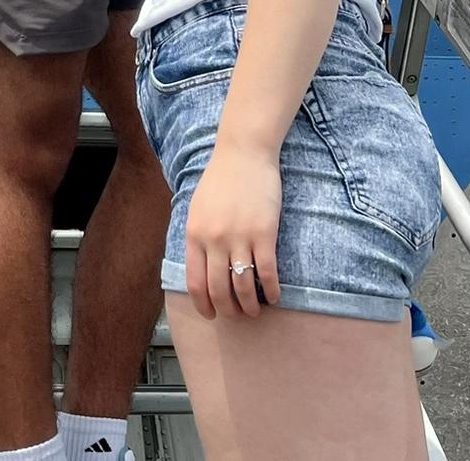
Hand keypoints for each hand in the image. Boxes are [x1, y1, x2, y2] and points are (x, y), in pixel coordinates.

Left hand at [184, 142, 282, 319]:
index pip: (195, 282)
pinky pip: (267, 273)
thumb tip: (200, 269)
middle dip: (228, 311)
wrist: (243, 154)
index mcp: (195, 234)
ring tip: (255, 311)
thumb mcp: (197, 208)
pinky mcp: (264, 234)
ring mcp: (239, 238)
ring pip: (243, 287)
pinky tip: (274, 297)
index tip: (211, 316)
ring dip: (250, 306)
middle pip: (219, 290)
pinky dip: (271, 291)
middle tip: (236, 316)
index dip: (203, 305)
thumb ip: (197, 237)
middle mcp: (214, 240)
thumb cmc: (220, 180)